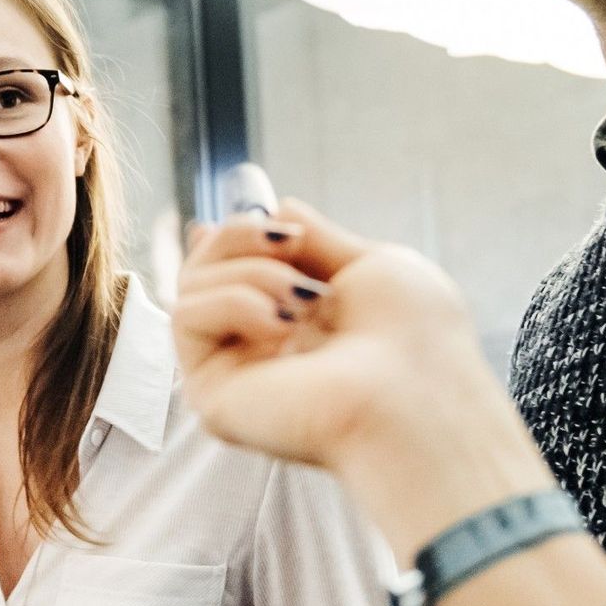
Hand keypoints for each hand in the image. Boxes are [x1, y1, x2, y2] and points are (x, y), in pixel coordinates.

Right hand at [174, 202, 550, 556]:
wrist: (417, 398)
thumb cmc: (415, 341)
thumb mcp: (373, 264)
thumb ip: (321, 239)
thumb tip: (278, 207)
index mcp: (299, 322)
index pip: (234, 274)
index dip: (230, 238)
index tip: (258, 217)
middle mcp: (260, 348)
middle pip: (203, 268)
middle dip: (241, 235)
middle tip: (293, 242)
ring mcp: (233, 370)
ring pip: (192, 285)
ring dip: (251, 271)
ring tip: (302, 300)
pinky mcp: (211, 393)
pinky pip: (188, 315)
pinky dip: (233, 302)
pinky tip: (281, 326)